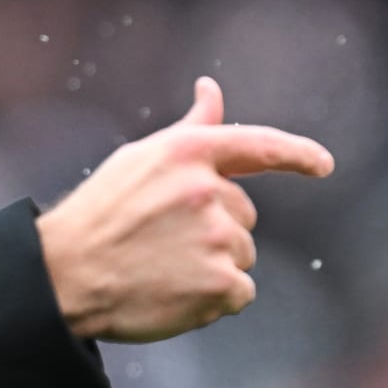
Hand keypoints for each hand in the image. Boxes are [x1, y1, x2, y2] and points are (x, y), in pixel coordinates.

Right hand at [35, 77, 333, 343]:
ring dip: (213, 265)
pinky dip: (215, 299)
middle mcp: (207, 190)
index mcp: (187, 153)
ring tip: (162, 268)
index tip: (322, 165)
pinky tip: (175, 294)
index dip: (297, 154)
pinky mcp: (220, 283)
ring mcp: (216, 238)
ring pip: (242, 254)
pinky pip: (241, 293)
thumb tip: (211, 87)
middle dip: (215, 228)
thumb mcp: (141, 160)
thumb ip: (190, 130)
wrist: (65, 275)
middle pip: (244, 214)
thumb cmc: (101, 214)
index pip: (258, 145)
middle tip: (161, 241)